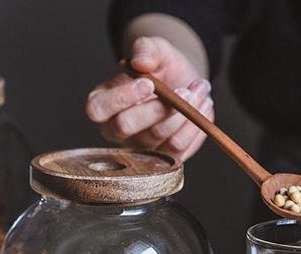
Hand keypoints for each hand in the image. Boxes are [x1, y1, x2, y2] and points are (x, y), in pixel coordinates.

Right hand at [86, 36, 213, 161]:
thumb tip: (140, 61)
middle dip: (158, 107)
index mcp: (104, 103)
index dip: (121, 98)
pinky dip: (195, 126)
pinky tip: (204, 105)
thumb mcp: (154, 49)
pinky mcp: (163, 157)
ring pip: (157, 137)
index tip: (148, 83)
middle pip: (126, 126)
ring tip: (199, 90)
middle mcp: (117, 130)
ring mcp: (140, 147)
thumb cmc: (161, 68)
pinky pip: (178, 149)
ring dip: (184, 113)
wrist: (183, 82)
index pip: (97, 110)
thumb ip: (145, 48)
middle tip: (184, 88)